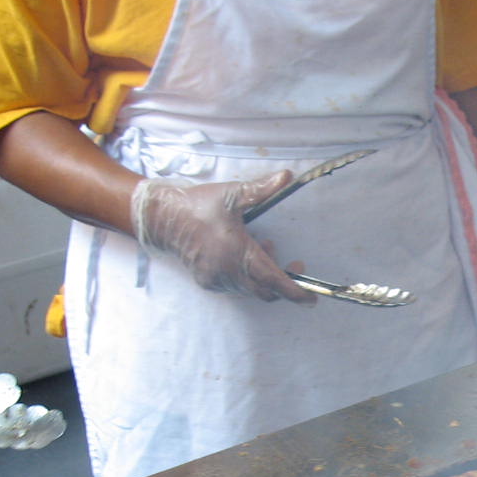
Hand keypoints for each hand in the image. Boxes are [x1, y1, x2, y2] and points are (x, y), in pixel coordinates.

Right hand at [131, 173, 316, 303]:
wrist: (164, 217)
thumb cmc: (200, 205)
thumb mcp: (233, 194)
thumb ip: (262, 189)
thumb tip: (287, 176)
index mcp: (237, 253)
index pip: (273, 281)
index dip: (294, 291)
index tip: (311, 299)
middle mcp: (227, 272)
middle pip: (266, 291)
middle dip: (285, 282)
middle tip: (297, 264)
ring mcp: (217, 280)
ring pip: (252, 291)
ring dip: (265, 276)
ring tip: (265, 247)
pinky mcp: (208, 282)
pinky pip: (237, 288)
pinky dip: (249, 277)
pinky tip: (245, 255)